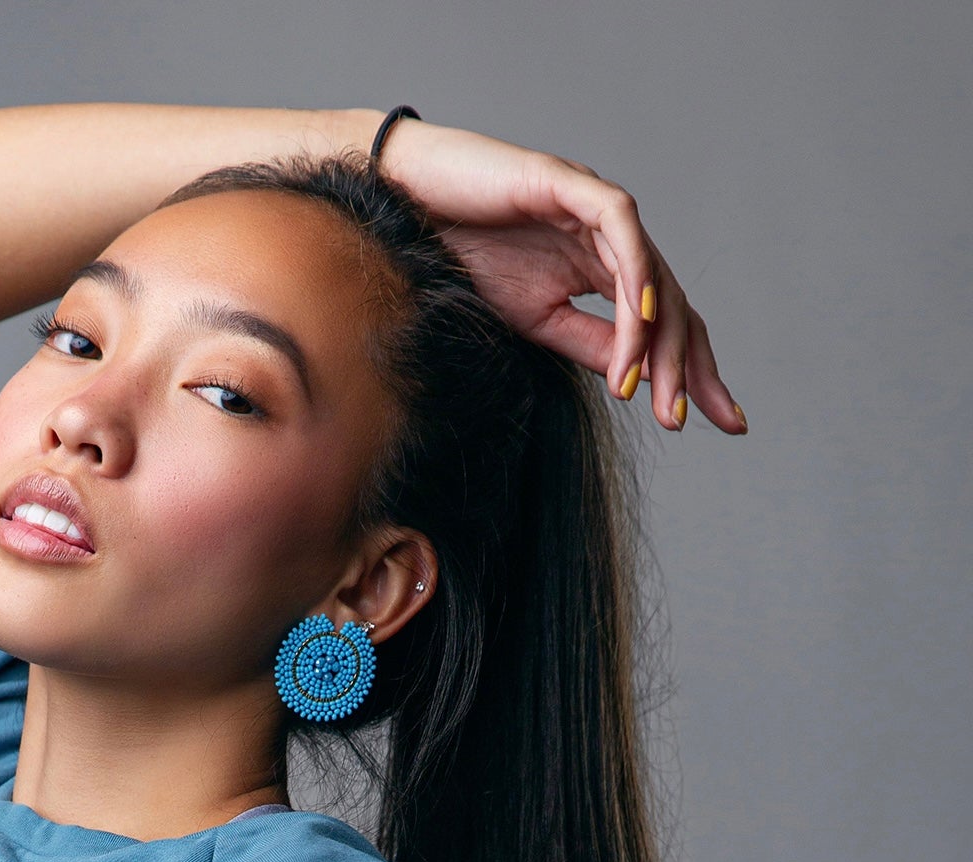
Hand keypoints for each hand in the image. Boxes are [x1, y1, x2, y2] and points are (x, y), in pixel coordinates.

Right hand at [381, 121, 744, 434]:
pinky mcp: (568, 183)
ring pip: (651, 274)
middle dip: (686, 365)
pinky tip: (643, 318)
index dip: (692, 372)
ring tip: (655, 392)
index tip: (719, 422)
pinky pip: (620, 227)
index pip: (663, 324)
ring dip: (657, 337)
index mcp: (602, 270)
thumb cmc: (457, 256)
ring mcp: (592, 208)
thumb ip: (587, 342)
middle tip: (682, 420)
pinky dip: (637, 272)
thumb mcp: (534, 319)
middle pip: (671, 304)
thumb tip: (635, 380)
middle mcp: (609, 239)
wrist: (400, 206)